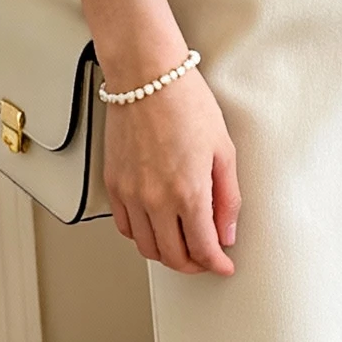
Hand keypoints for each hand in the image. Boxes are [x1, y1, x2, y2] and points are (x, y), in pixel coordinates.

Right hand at [101, 61, 240, 276]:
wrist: (146, 76)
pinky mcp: (113, 183)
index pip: (203, 249)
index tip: (223, 265)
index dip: (216, 265)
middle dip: (193, 266)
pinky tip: (156, 227)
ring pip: (146, 247)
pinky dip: (142, 236)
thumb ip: (227, 198)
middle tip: (206, 259)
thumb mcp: (224, 150)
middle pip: (173, 256)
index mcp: (189, 193)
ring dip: (167, 254)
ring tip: (182, 246)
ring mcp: (131, 194)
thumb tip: (227, 232)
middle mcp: (156, 199)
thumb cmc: (186, 103)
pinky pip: (125, 226)